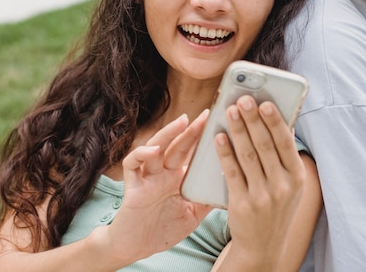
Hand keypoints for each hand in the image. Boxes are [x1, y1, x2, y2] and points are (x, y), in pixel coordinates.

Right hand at [107, 111, 212, 262]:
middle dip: (191, 129)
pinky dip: (141, 155)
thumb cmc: (163, 230)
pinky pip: (133, 164)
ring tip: (183, 122)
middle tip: (207, 116)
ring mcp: (147, 177)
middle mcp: (163, 173)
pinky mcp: (133, 186)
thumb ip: (207, 199)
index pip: (191, 152)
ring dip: (168, 133)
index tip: (219, 125)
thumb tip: (232, 186)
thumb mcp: (193, 214)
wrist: (137, 248)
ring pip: (155, 147)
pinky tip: (153, 151)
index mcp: (178, 177)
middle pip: (177, 145)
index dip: (203, 138)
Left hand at [215, 96, 305, 268]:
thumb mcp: (291, 185)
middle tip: (243, 99)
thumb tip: (282, 120)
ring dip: (237, 130)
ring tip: (230, 110)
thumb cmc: (276, 207)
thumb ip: (286, 156)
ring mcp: (262, 196)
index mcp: (297, 177)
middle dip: (253, 119)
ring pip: (247, 155)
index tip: (265, 102)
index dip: (275, 121)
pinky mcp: (242, 204)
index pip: (285, 143)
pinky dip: (225, 153)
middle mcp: (283, 186)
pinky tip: (218, 137)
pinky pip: (232, 172)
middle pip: (265, 145)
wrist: (262, 247)